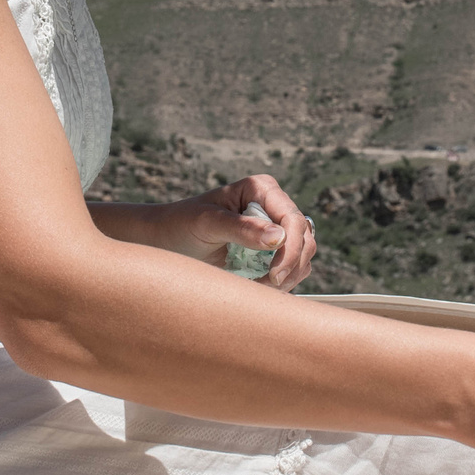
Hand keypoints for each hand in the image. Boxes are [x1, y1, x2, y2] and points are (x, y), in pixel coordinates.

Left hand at [164, 174, 316, 289]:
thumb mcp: (208, 223)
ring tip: (259, 285)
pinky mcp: (274, 248)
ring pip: (304, 254)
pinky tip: (260, 285)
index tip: (274, 275)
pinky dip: (283, 280)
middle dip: (290, 265)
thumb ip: (241, 229)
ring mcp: (276, 227)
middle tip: (267, 285)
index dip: (291, 249)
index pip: (292, 219)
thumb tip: (279, 237)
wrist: (169, 239)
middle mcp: (274, 205)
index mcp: (261, 189)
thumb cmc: (183, 224)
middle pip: (304, 237)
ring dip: (288, 275)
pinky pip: (294, 266)